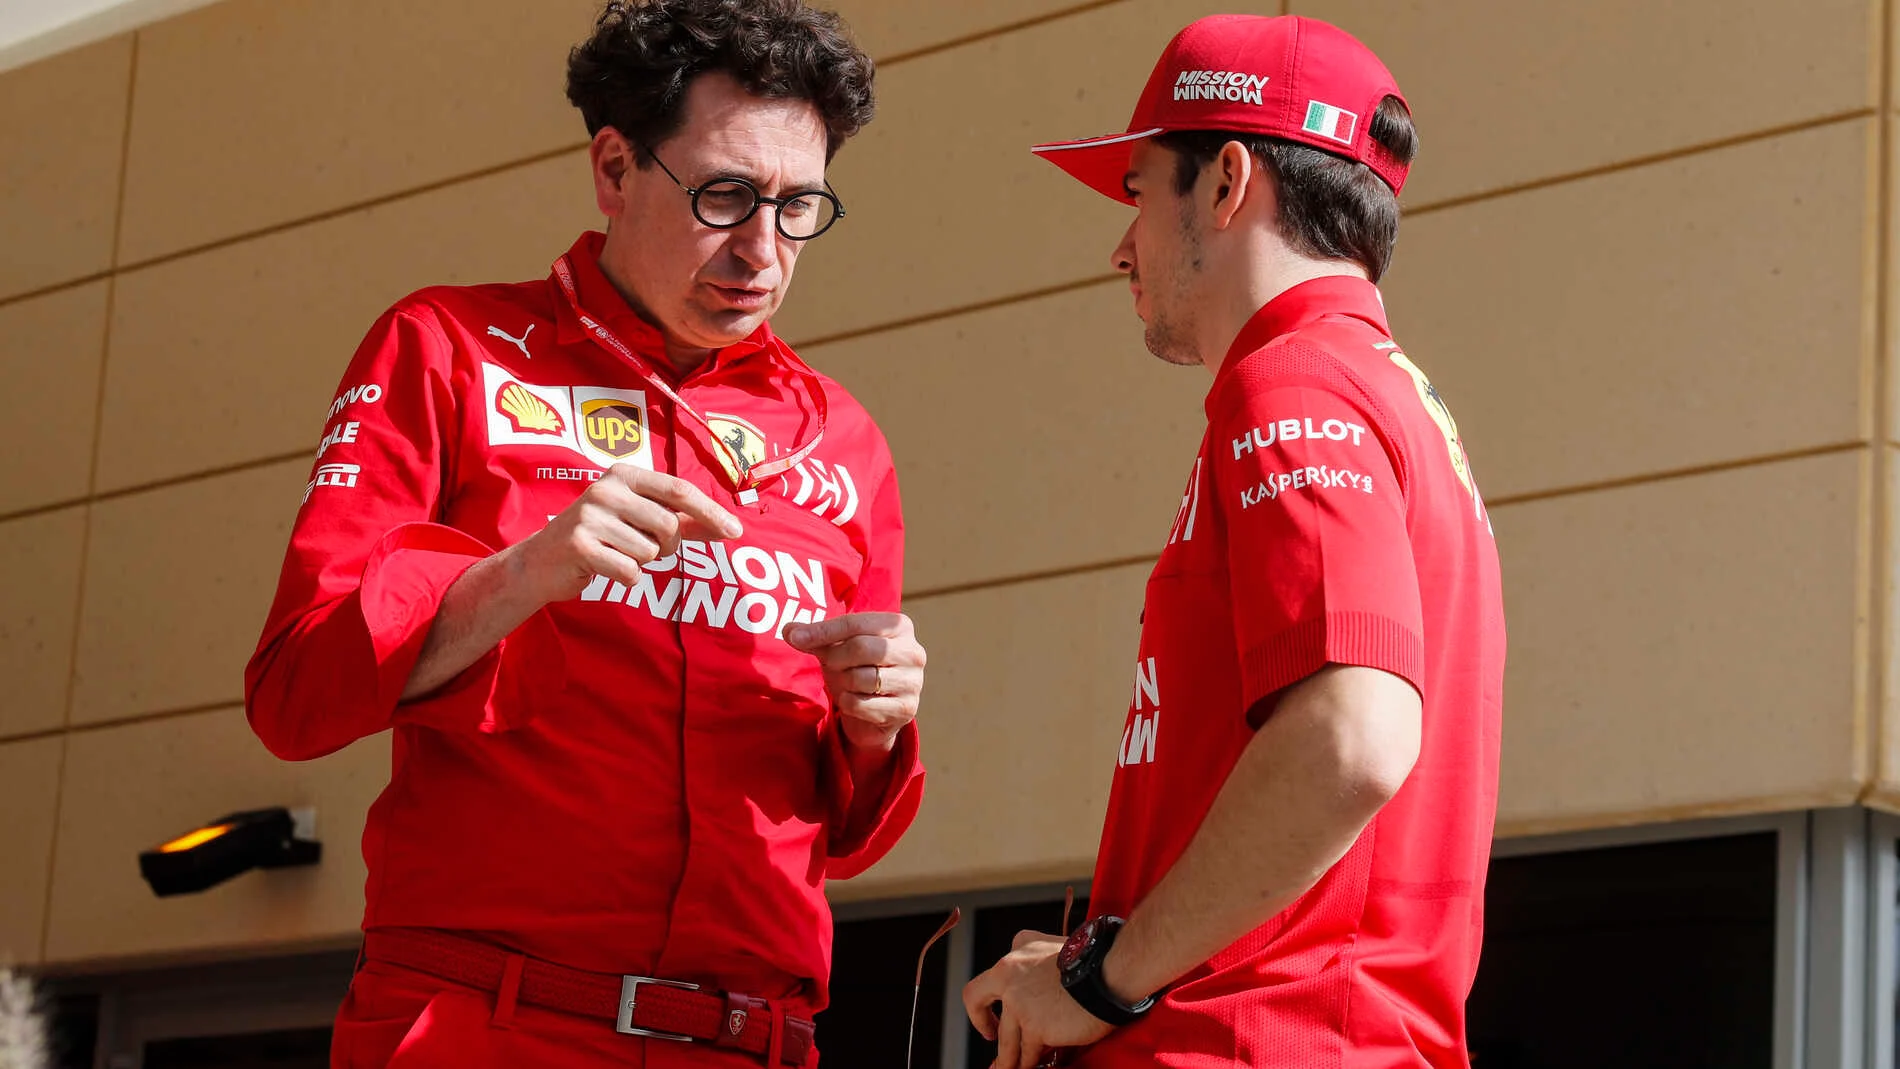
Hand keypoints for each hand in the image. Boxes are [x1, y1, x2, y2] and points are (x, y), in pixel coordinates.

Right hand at [514, 465, 740, 603]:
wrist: (543, 561)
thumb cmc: (601, 537)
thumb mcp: (640, 521)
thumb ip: (683, 521)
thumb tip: (726, 528)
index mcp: (624, 475)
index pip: (679, 491)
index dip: (710, 512)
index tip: (736, 532)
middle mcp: (606, 489)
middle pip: (669, 526)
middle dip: (666, 546)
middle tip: (642, 547)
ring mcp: (590, 515)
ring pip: (650, 552)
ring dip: (642, 562)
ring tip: (616, 553)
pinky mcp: (579, 544)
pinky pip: (630, 571)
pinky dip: (626, 577)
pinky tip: (604, 567)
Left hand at [782, 613, 923, 750]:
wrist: (874, 713)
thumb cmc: (856, 670)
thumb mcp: (837, 649)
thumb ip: (816, 638)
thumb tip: (788, 631)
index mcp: (900, 626)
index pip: (856, 623)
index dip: (823, 631)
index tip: (794, 637)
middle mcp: (913, 651)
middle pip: (861, 647)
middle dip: (836, 658)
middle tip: (829, 666)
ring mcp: (913, 682)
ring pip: (862, 678)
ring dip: (843, 683)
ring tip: (846, 684)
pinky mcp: (906, 709)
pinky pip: (862, 704)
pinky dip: (849, 704)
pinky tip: (855, 702)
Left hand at [963, 931, 1111, 1068]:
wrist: (1109, 972)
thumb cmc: (1092, 959)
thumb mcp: (1053, 945)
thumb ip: (1034, 956)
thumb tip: (1033, 975)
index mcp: (1015, 954)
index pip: (986, 978)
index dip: (983, 1001)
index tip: (991, 1015)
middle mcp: (1010, 977)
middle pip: (978, 1005)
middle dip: (981, 1024)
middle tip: (989, 1036)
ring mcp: (1019, 1004)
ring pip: (1005, 1040)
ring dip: (1006, 1059)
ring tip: (1007, 1068)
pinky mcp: (1034, 1027)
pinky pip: (1027, 1054)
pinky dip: (1028, 1064)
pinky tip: (1032, 1067)